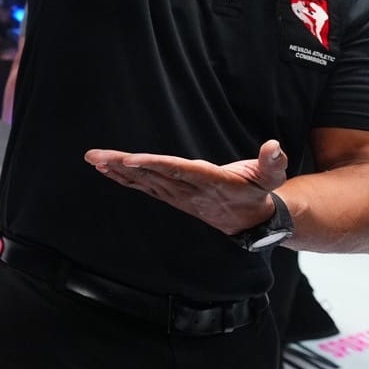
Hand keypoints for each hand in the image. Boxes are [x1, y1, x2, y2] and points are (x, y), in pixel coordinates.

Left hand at [85, 139, 288, 236]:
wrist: (250, 222)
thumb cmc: (259, 191)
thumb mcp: (272, 177)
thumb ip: (273, 162)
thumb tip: (275, 146)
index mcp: (211, 181)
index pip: (178, 171)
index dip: (155, 164)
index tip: (131, 160)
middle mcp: (189, 190)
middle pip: (153, 174)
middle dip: (124, 165)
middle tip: (98, 156)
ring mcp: (178, 195)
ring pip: (144, 181)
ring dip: (118, 171)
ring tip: (94, 159)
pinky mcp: (172, 195)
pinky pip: (143, 186)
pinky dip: (123, 178)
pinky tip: (104, 169)